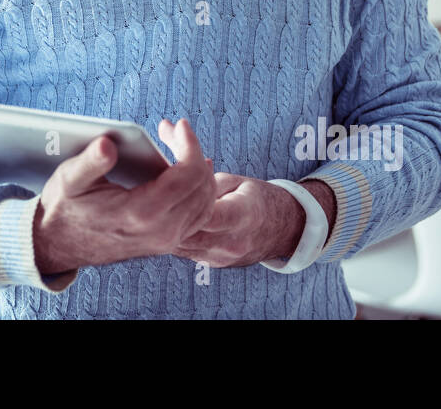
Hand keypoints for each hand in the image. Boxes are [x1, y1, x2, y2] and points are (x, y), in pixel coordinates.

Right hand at [32, 117, 217, 274]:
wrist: (60, 246)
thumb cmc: (65, 209)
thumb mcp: (69, 180)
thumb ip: (90, 162)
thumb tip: (107, 144)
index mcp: (141, 213)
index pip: (187, 175)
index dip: (189, 145)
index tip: (179, 125)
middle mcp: (161, 232)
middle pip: (202, 187)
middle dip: (194, 152)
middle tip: (175, 132)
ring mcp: (166, 240)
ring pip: (206, 203)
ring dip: (200, 171)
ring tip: (183, 146)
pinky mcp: (166, 242)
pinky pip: (198, 215)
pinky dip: (199, 191)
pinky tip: (187, 172)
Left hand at [169, 166, 291, 268]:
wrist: (284, 230)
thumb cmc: (259, 199)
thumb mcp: (238, 182)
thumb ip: (208, 181)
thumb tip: (180, 175)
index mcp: (242, 215)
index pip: (205, 214)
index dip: (183, 202)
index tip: (170, 188)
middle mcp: (232, 242)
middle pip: (187, 233)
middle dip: (169, 217)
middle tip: (156, 199)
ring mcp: (222, 257)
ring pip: (182, 246)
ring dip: (168, 229)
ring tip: (160, 210)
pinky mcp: (214, 264)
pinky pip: (186, 252)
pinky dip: (176, 238)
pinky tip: (171, 223)